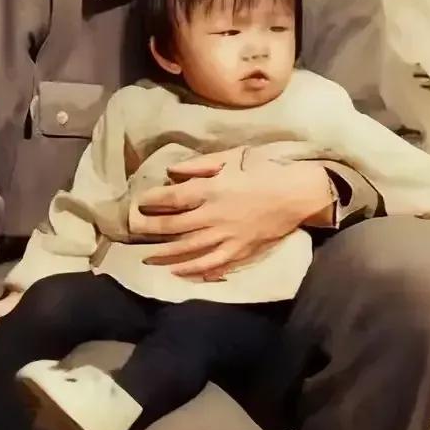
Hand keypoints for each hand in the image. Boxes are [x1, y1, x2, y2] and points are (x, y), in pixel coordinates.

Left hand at [135, 151, 333, 279]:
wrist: (295, 193)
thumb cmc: (264, 170)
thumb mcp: (232, 157)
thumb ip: (200, 165)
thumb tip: (173, 171)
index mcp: (211, 190)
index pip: (173, 198)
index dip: (153, 200)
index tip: (139, 202)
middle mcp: (214, 216)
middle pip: (174, 226)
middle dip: (150, 228)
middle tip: (134, 228)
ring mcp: (226, 237)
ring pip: (188, 249)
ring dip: (165, 254)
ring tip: (147, 256)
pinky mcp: (239, 251)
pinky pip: (211, 264)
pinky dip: (193, 270)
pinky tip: (178, 272)